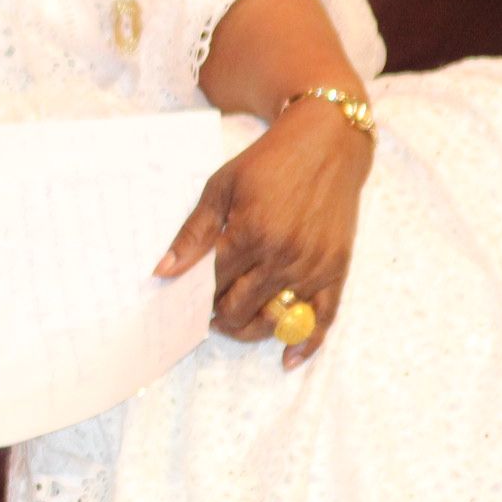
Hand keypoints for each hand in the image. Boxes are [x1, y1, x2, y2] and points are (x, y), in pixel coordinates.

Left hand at [155, 104, 375, 368]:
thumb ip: (193, 233)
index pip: (212, 282)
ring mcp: (313, 265)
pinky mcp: (337, 268)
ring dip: (250, 328)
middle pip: (241, 306)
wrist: (327, 143)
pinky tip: (288, 358)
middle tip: (207, 313)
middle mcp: (283, 254)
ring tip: (233, 324)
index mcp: (250, 232)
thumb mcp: (221, 188)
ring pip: (276, 318)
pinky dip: (306, 342)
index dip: (195, 295)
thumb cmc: (268, 162)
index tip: (183, 302)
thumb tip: (163, 271)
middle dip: (218, 315)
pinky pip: (324, 317)